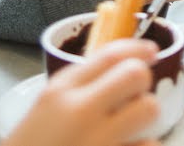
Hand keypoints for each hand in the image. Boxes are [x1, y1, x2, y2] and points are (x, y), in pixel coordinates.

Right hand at [0, 39, 159, 145]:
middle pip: (135, 75)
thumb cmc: (31, 145)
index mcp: (61, 89)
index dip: (138, 48)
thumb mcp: (47, 106)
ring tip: (133, 126)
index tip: (152, 51)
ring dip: (146, 117)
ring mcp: (97, 140)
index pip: (109, 54)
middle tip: (136, 94)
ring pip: (148, 109)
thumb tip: (119, 69)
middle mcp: (80, 110)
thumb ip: (79, 87)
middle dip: (143, 82)